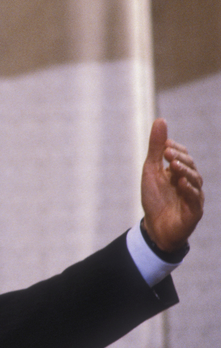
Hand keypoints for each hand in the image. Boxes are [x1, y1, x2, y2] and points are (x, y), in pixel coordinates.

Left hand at [141, 118, 203, 251]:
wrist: (155, 228)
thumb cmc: (155, 198)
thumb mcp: (151, 170)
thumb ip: (156, 148)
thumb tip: (160, 120)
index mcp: (180, 171)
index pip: (182, 156)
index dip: (175, 149)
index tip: (165, 144)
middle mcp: (190, 182)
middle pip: (189, 166)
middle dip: (179, 158)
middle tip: (167, 152)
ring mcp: (194, 196)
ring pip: (194, 180)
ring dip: (184, 171)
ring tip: (173, 166)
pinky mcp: (194, 211)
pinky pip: (194, 198)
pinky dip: (188, 190)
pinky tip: (181, 183)